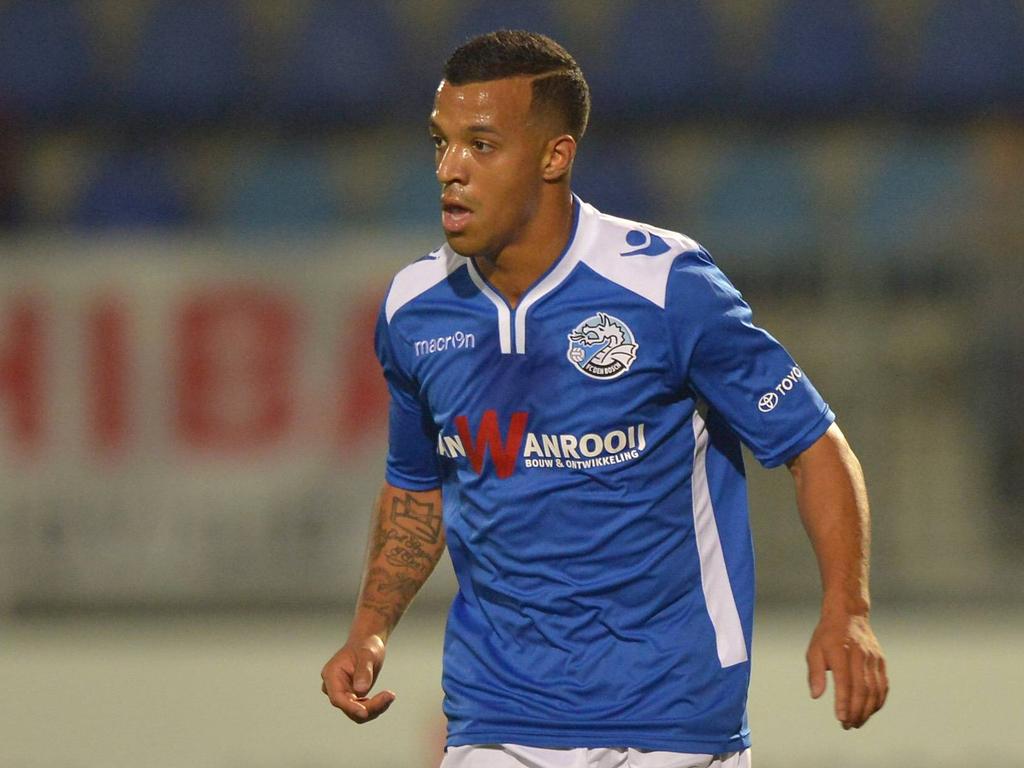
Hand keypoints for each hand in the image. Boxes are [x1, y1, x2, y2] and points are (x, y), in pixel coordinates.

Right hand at [321, 634, 395, 722]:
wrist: (368, 643)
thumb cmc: (366, 645)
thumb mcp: (367, 654)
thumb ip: (364, 671)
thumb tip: (360, 690)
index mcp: (331, 674)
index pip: (337, 698)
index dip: (350, 707)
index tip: (364, 713)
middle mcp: (333, 687)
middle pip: (348, 707)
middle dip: (370, 706)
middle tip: (390, 696)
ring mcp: (342, 693)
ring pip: (356, 713)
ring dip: (375, 708)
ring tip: (390, 696)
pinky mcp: (352, 697)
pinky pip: (363, 709)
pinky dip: (376, 706)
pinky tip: (387, 697)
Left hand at [806, 612, 887, 728]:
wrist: (849, 615)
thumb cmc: (827, 635)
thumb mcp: (814, 650)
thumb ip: (814, 673)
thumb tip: (816, 695)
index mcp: (840, 651)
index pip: (845, 682)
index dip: (844, 702)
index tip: (840, 718)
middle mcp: (859, 655)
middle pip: (862, 689)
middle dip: (856, 711)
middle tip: (848, 725)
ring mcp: (873, 658)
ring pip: (875, 690)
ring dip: (867, 710)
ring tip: (857, 722)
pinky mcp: (881, 661)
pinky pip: (883, 685)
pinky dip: (878, 701)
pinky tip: (869, 711)